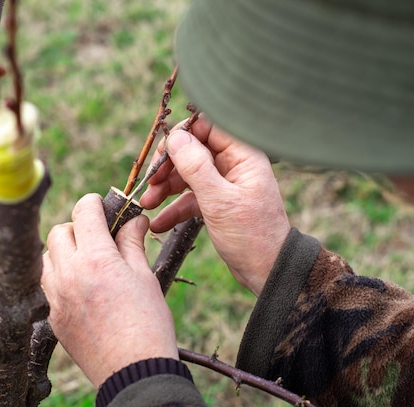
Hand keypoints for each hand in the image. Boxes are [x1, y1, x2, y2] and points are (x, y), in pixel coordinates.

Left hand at [41, 194, 178, 386]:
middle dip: (77, 227)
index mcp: (96, 259)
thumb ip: (132, 244)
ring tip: (85, 262)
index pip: (83, 212)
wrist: (134, 372)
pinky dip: (57, 276)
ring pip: (46, 257)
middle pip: (59, 231)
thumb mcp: (145, 277)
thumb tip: (135, 220)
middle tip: (97, 237)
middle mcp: (68, 274)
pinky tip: (78, 286)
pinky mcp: (51, 317)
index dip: (94, 202)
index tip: (101, 204)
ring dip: (62, 251)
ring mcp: (55, 297)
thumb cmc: (148, 324)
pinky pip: (44, 284)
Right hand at [140, 117, 290, 294]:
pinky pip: (189, 199)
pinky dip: (173, 209)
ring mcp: (224, 185)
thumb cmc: (251, 235)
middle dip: (168, 165)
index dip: (182, 136)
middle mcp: (233, 166)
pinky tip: (157, 223)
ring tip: (146, 203)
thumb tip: (175, 138)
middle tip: (150, 181)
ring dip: (164, 187)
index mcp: (242, 156)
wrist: (267, 272)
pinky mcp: (216, 204)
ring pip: (186, 175)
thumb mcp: (220, 201)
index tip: (162, 154)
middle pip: (192, 151)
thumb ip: (196, 167)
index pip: (207, 127)